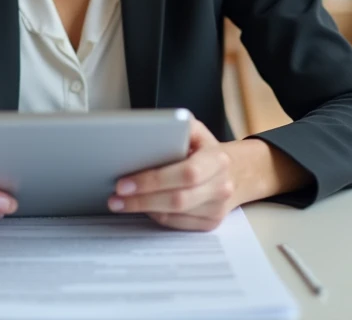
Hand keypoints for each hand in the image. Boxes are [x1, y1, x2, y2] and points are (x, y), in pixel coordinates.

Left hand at [107, 118, 238, 230]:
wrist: (234, 172)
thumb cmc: (205, 150)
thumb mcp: (196, 131)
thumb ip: (177, 128)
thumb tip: (147, 131)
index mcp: (217, 160)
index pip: (186, 173)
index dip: (153, 180)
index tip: (125, 182)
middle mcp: (221, 186)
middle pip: (178, 199)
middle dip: (142, 199)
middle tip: (116, 197)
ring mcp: (217, 208)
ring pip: (175, 214)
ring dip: (144, 209)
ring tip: (120, 203)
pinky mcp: (210, 223)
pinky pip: (177, 224)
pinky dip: (156, 216)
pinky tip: (142, 207)